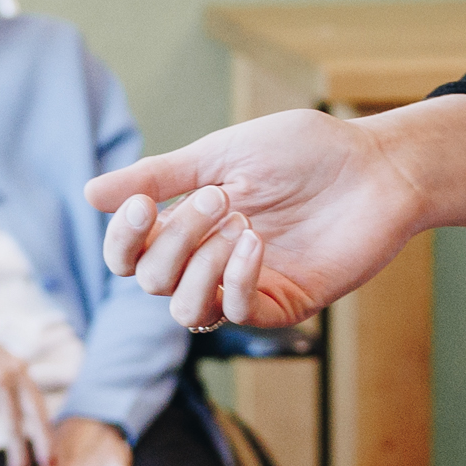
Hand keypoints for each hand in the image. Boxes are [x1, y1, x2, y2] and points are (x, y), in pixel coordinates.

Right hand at [90, 109, 434, 332]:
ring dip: (199, 267)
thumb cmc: (305, 152)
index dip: (123, 238)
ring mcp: (244, 285)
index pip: (128, 254)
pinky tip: (257, 246)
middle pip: (149, 280)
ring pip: (182, 308)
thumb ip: (159, 177)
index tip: (142, 204)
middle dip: (173, 240)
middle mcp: (209, 259)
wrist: (375, 167)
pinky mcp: (281, 304)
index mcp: (189, 223)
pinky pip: (233, 313)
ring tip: (239, 226)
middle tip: (218, 199)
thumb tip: (89, 194)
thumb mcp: (221, 155)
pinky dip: (235, 280)